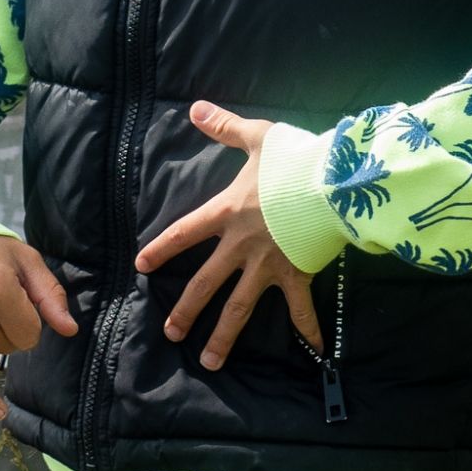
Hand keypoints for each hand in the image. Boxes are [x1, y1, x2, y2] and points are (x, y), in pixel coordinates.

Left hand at [134, 101, 321, 369]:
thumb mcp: (256, 138)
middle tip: (170, 334)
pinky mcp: (297, 275)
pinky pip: (302, 309)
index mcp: (226, 213)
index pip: (184, 232)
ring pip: (240, 307)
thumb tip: (195, 108)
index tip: (141, 266)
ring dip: (224, 336)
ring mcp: (268, 265)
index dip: (162, 248)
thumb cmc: (292, 161)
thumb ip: (224, 127)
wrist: (330, 184)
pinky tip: (315, 354)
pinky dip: (310, 331)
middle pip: (206, 283)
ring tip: (209, 363)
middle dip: (186, 310)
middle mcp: (241, 245)